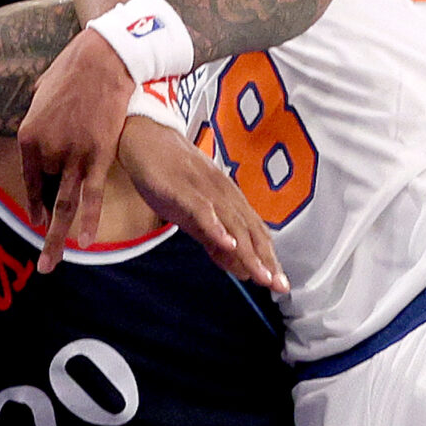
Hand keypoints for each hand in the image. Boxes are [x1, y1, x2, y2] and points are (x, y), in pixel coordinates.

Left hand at [17, 28, 135, 272]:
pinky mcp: (98, 155)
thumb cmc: (74, 68)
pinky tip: (85, 243)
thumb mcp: (43, 91)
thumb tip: (41, 116)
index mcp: (28, 136)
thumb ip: (39, 111)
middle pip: (47, 197)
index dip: (35, 202)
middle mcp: (47, 150)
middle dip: (44, 233)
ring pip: (65, 206)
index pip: (31, 180)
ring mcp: (73, 154)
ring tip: (52, 266)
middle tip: (42, 267)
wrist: (103, 56)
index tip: (37, 218)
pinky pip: (92, 195)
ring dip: (58, 239)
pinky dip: (90, 220)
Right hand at [116, 116, 285, 291]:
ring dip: (247, 251)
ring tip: (260, 275)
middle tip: (278, 286)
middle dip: (265, 260)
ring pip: (232, 224)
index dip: (269, 259)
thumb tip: (236, 265)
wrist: (145, 139)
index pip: (255, 233)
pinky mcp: (184, 188)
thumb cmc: (170, 178)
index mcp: (229, 200)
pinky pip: (203, 210)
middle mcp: (224, 195)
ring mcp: (206, 191)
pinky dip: (216, 227)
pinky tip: (226, 244)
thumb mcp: (193, 215)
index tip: (280, 284)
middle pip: (250, 231)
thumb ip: (214, 239)